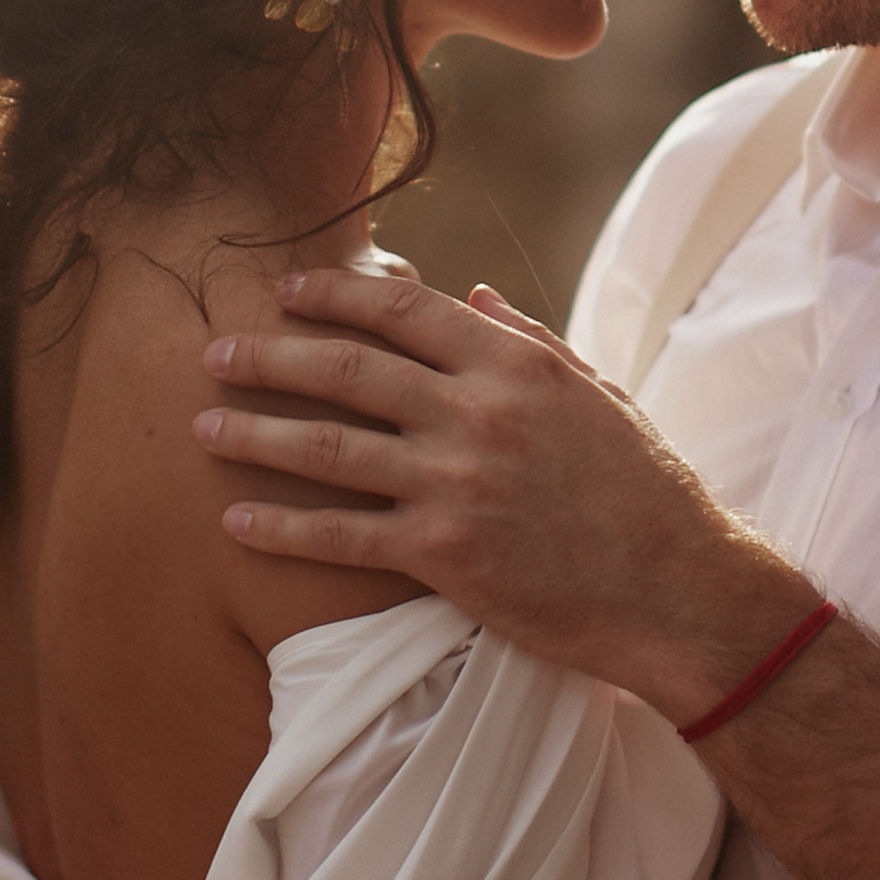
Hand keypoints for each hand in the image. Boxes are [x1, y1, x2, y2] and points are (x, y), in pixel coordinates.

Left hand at [192, 271, 814, 724]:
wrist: (679, 589)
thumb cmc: (645, 489)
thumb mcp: (596, 393)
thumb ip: (528, 338)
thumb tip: (470, 292)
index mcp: (515, 363)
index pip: (403, 310)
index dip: (333, 295)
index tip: (284, 289)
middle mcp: (477, 413)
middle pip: (347, 371)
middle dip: (270, 357)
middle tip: (213, 351)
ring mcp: (457, 484)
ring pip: (330, 449)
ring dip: (255, 434)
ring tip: (201, 425)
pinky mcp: (445, 556)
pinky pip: (343, 536)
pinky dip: (282, 526)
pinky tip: (236, 519)